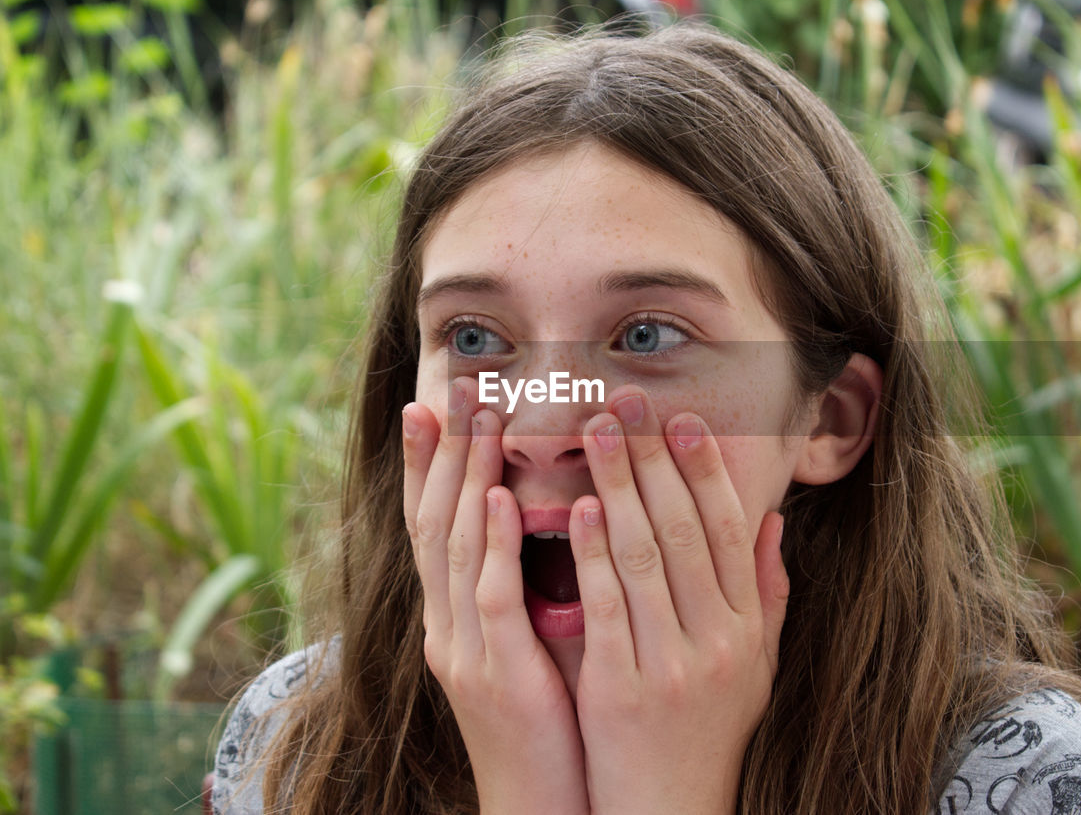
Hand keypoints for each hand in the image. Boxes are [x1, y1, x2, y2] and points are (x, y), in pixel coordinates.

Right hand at [403, 378, 589, 814]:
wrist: (538, 800)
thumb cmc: (550, 720)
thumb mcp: (534, 643)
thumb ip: (538, 583)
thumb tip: (573, 516)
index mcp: (458, 615)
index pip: (435, 522)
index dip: (430, 462)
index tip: (435, 403)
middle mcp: (447, 623)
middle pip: (434, 519)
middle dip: (441, 450)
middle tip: (454, 385)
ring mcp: (464, 647)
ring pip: (454, 546)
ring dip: (463, 475)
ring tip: (477, 417)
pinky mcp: (493, 672)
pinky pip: (488, 597)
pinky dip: (489, 544)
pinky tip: (494, 498)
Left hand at [568, 387, 789, 814]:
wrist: (668, 812)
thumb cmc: (708, 732)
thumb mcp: (756, 667)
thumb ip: (766, 594)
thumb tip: (774, 523)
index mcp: (746, 628)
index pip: (730, 531)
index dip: (706, 471)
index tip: (682, 420)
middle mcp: (717, 640)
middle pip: (687, 531)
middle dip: (656, 460)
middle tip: (626, 402)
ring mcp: (671, 664)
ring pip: (646, 557)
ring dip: (620, 486)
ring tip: (598, 433)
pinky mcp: (623, 688)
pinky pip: (608, 606)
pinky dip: (593, 552)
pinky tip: (578, 507)